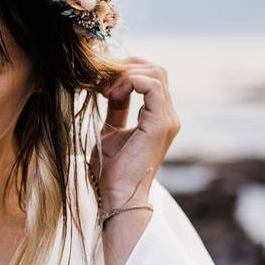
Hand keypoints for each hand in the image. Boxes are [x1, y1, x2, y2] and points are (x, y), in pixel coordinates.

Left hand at [92, 56, 181, 208]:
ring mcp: (167, 119)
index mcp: (157, 117)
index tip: (98, 81)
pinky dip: (130, 81)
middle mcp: (167, 116)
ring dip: (125, 74)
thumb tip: (108, 88)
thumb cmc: (111, 172)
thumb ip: (116, 108)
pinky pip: (152, 85)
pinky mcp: (160, 124)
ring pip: (155, 74)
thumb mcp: (110, 131)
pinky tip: (111, 92)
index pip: (149, 78)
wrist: (117, 196)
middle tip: (99, 79)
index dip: (123, 71)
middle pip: (154, 70)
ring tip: (103, 88)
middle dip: (124, 67)